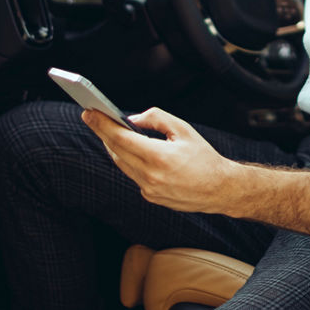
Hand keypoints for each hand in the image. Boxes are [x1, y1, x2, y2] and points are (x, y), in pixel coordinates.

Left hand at [81, 107, 239, 213]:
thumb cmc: (204, 157)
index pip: (121, 138)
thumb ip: (156, 119)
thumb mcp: (184, 130)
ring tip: (108, 131)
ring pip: (121, 164)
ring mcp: (149, 189)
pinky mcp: (150, 196)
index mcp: (159, 157)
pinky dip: (128, 160)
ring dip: (113, 147)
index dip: (102, 124)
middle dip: (103, 132)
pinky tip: (129, 150)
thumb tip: (131, 120)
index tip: (89, 112)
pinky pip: (133, 175)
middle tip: (93, 117)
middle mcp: (150, 176)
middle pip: (116, 151)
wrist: (219, 189)